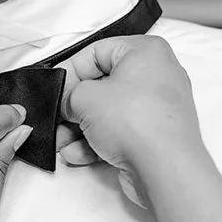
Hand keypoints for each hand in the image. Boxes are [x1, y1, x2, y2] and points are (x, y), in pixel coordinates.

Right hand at [58, 35, 205, 171]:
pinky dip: (98, 142)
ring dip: (81, 128)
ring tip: (62, 141)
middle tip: (57, 116)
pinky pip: (121, 133)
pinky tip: (78, 154)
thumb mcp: (84, 98)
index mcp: (146, 52)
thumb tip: (66, 103)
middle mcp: (157, 76)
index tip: (55, 87)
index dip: (71, 70)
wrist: (165, 170)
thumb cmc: (137, 123)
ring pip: (110, 113)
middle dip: (74, 106)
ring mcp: (158, 108)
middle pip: (103, 85)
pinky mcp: (156, 135)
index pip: (97, 52)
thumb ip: (68, 94)